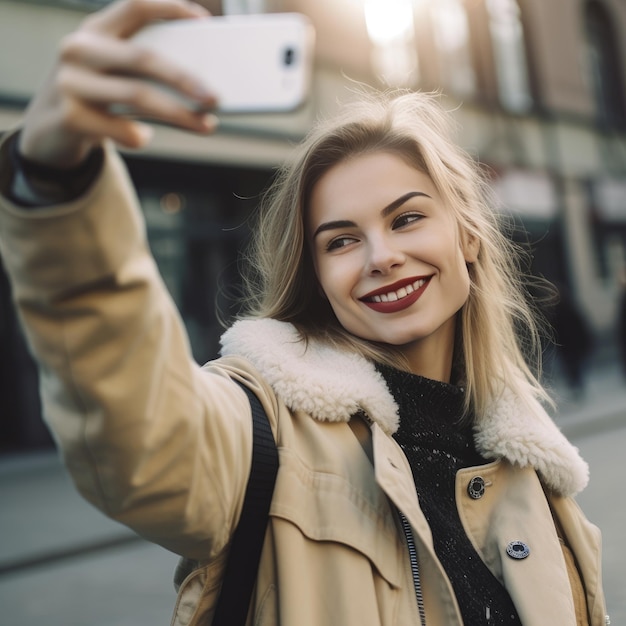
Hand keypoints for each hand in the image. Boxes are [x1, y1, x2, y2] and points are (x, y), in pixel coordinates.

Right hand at [18, 0, 218, 167]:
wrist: (48, 130)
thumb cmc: (95, 97)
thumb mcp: (113, 73)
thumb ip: (145, 71)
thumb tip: (202, 88)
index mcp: (96, 30)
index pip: (135, 6)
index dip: (170, 8)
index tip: (204, 21)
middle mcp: (80, 49)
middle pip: (143, 57)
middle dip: (185, 78)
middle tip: (215, 97)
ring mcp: (71, 82)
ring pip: (138, 95)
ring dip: (179, 114)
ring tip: (206, 125)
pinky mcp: (70, 117)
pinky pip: (123, 130)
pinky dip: (140, 136)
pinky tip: (142, 135)